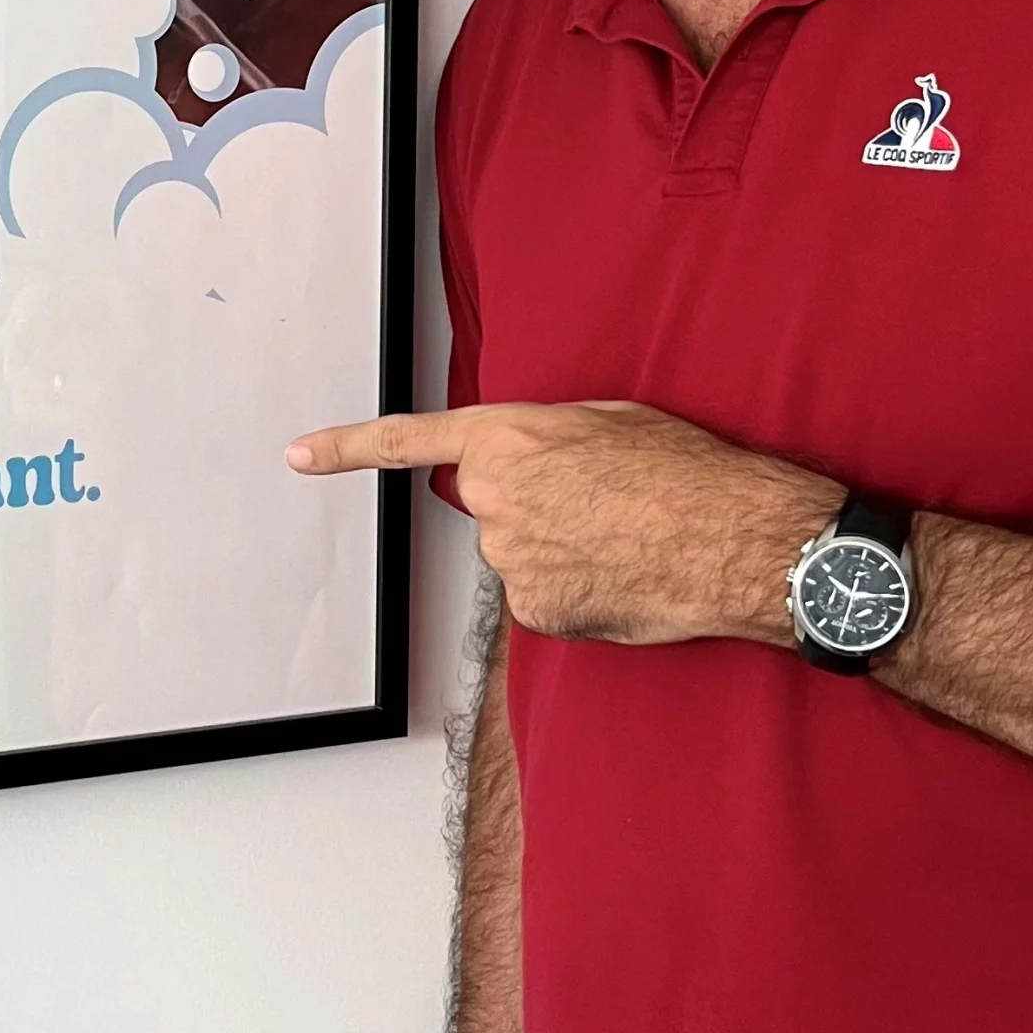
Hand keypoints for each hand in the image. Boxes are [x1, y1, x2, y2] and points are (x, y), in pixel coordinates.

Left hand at [290, 400, 837, 646]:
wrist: (734, 538)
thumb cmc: (683, 468)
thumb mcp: (609, 419)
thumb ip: (545, 439)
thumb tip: (533, 464)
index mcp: (507, 439)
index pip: (408, 441)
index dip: (347, 447)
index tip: (298, 454)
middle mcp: (494, 500)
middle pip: (495, 506)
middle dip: (535, 505)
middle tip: (603, 501)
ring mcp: (512, 562)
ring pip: (524, 554)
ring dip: (563, 549)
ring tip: (627, 536)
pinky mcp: (538, 613)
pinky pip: (547, 598)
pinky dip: (580, 590)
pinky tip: (624, 575)